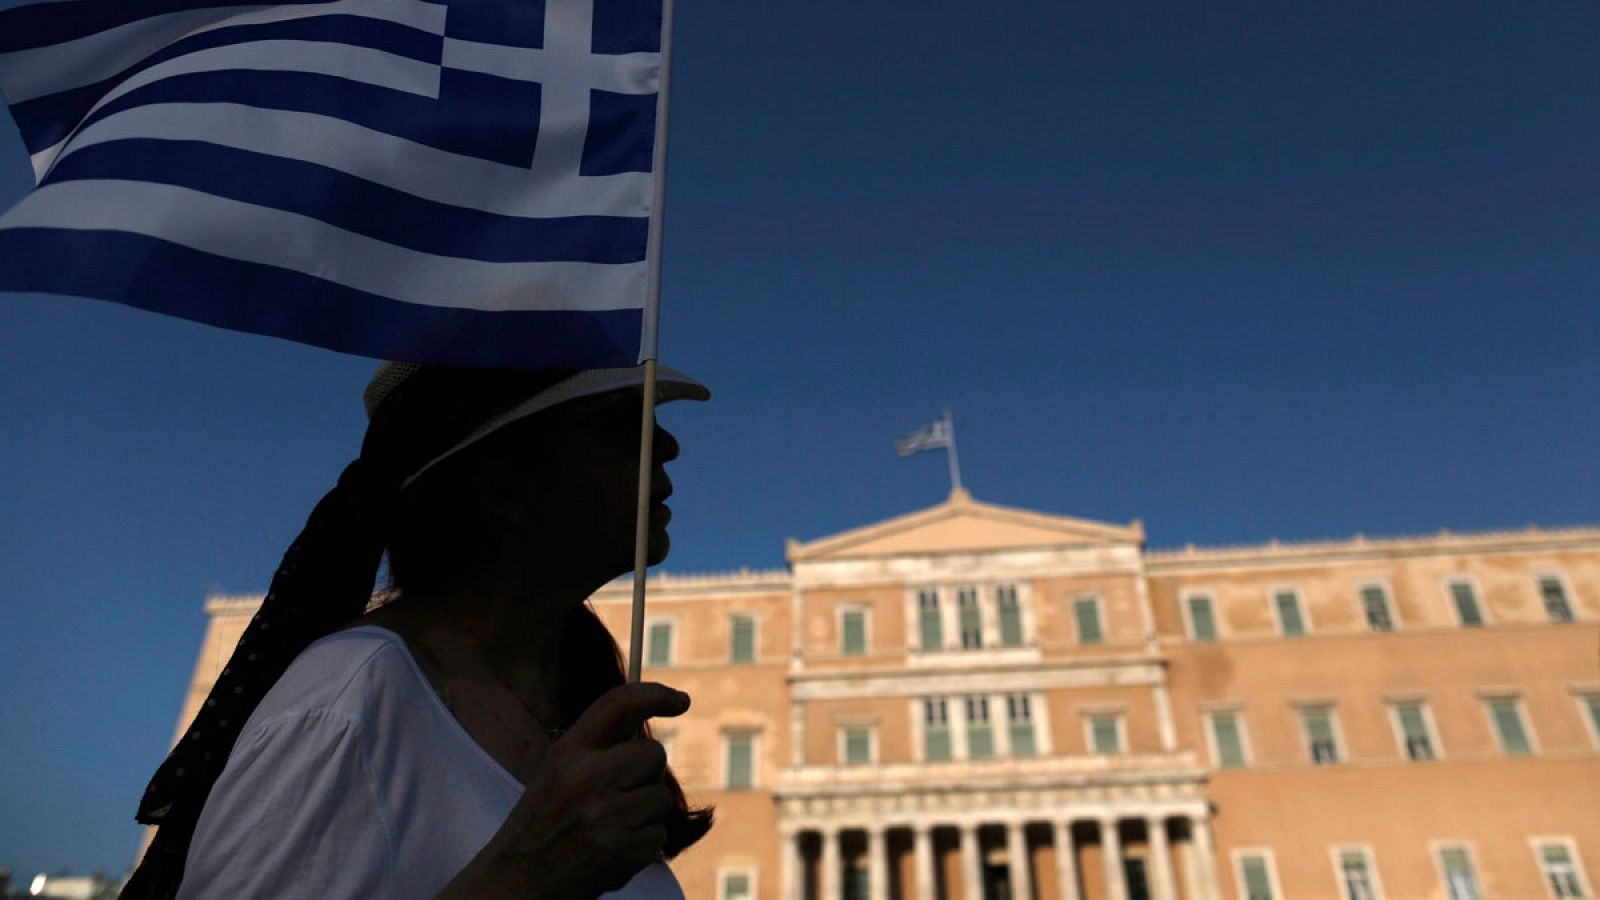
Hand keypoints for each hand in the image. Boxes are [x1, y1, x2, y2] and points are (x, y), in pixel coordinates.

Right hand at [439, 682, 690, 899]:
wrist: (519, 883)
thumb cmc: (543, 823)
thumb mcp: (557, 772)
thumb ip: (597, 748)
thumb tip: (650, 728)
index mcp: (566, 754)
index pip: (618, 704)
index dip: (654, 694)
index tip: (680, 699)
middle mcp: (586, 780)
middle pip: (653, 754)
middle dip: (646, 771)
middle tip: (619, 791)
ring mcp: (607, 817)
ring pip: (659, 796)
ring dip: (644, 811)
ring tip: (608, 826)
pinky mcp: (624, 851)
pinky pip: (658, 833)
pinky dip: (642, 843)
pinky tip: (611, 849)